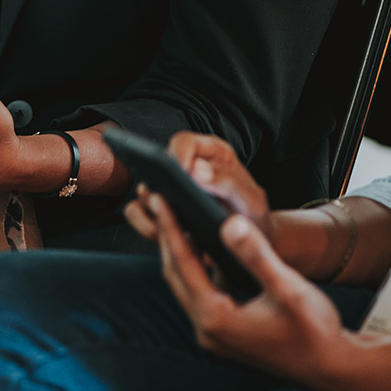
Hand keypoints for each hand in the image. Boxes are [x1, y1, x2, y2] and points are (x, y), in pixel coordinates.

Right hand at [124, 132, 269, 242]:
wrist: (253, 248)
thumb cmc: (253, 218)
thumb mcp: (252, 200)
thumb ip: (229, 182)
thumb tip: (195, 169)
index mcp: (210, 154)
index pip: (183, 142)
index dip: (176, 155)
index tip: (179, 173)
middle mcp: (186, 168)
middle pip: (155, 165)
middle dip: (161, 187)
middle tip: (173, 207)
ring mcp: (170, 190)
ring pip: (142, 192)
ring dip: (155, 211)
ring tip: (180, 230)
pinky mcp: (160, 213)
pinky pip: (137, 214)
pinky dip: (147, 226)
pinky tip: (170, 240)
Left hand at [153, 197, 355, 386]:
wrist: (330, 367)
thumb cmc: (315, 331)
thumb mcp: (288, 288)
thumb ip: (256, 255)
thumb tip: (229, 223)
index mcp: (217, 318)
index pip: (183, 264)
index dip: (170, 228)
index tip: (159, 199)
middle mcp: (207, 331)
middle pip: (175, 274)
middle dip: (166, 236)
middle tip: (158, 200)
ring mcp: (213, 335)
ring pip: (184, 285)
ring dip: (178, 252)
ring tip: (173, 219)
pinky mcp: (223, 334)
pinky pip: (198, 294)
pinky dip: (194, 269)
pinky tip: (200, 250)